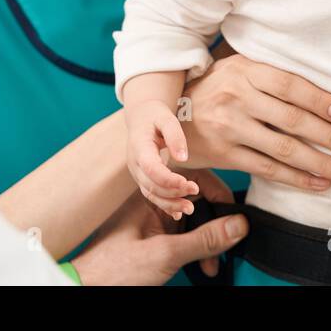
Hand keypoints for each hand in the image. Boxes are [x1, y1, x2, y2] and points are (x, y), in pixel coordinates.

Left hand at [70, 170, 247, 284]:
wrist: (88, 288)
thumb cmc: (115, 268)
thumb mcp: (166, 253)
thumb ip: (205, 239)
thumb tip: (238, 225)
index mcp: (151, 195)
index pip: (193, 178)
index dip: (217, 192)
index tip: (234, 212)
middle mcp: (153, 205)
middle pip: (196, 202)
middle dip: (215, 224)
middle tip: (229, 243)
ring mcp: (154, 224)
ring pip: (193, 223)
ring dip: (207, 241)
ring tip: (212, 264)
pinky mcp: (155, 241)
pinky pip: (184, 238)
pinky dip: (196, 250)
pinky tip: (202, 265)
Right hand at [125, 100, 198, 218]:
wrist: (141, 118)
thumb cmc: (155, 116)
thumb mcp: (166, 118)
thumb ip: (175, 136)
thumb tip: (183, 158)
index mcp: (139, 147)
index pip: (151, 168)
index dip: (168, 179)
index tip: (188, 183)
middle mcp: (135, 163)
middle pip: (151, 185)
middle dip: (173, 193)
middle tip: (195, 192)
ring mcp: (137, 173)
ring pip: (150, 194)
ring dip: (169, 204)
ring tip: (190, 208)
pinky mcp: (142, 178)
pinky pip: (151, 195)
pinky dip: (164, 205)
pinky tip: (178, 213)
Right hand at [178, 51, 330, 191]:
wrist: (168, 115)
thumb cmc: (214, 89)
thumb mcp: (236, 68)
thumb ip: (269, 73)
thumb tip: (322, 84)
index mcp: (245, 70)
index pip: (292, 86)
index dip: (322, 101)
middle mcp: (237, 96)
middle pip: (294, 119)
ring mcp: (229, 127)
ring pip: (285, 149)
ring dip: (322, 163)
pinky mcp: (225, 154)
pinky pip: (268, 169)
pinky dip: (298, 179)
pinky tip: (320, 183)